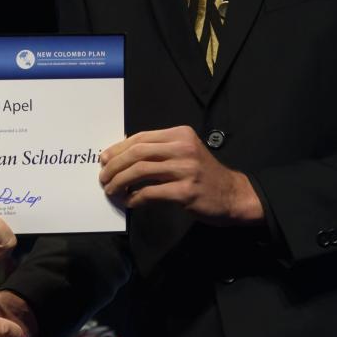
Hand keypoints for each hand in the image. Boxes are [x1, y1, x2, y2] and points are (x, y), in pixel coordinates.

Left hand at [98, 126, 264, 224]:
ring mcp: (186, 169)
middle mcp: (183, 148)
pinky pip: (150, 193)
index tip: (104, 159)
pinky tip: (130, 202)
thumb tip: (121, 154)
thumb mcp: (184, 153)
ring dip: (119, 182)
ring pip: (140, 171)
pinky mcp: (186, 191)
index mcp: (180, 134)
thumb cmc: (204, 174)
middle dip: (114, 166)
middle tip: (103, 178)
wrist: (233, 194)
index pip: (140, 138)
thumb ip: (159, 150)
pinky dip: (135, 198)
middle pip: (137, 153)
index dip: (117, 148)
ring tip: (111, 190)